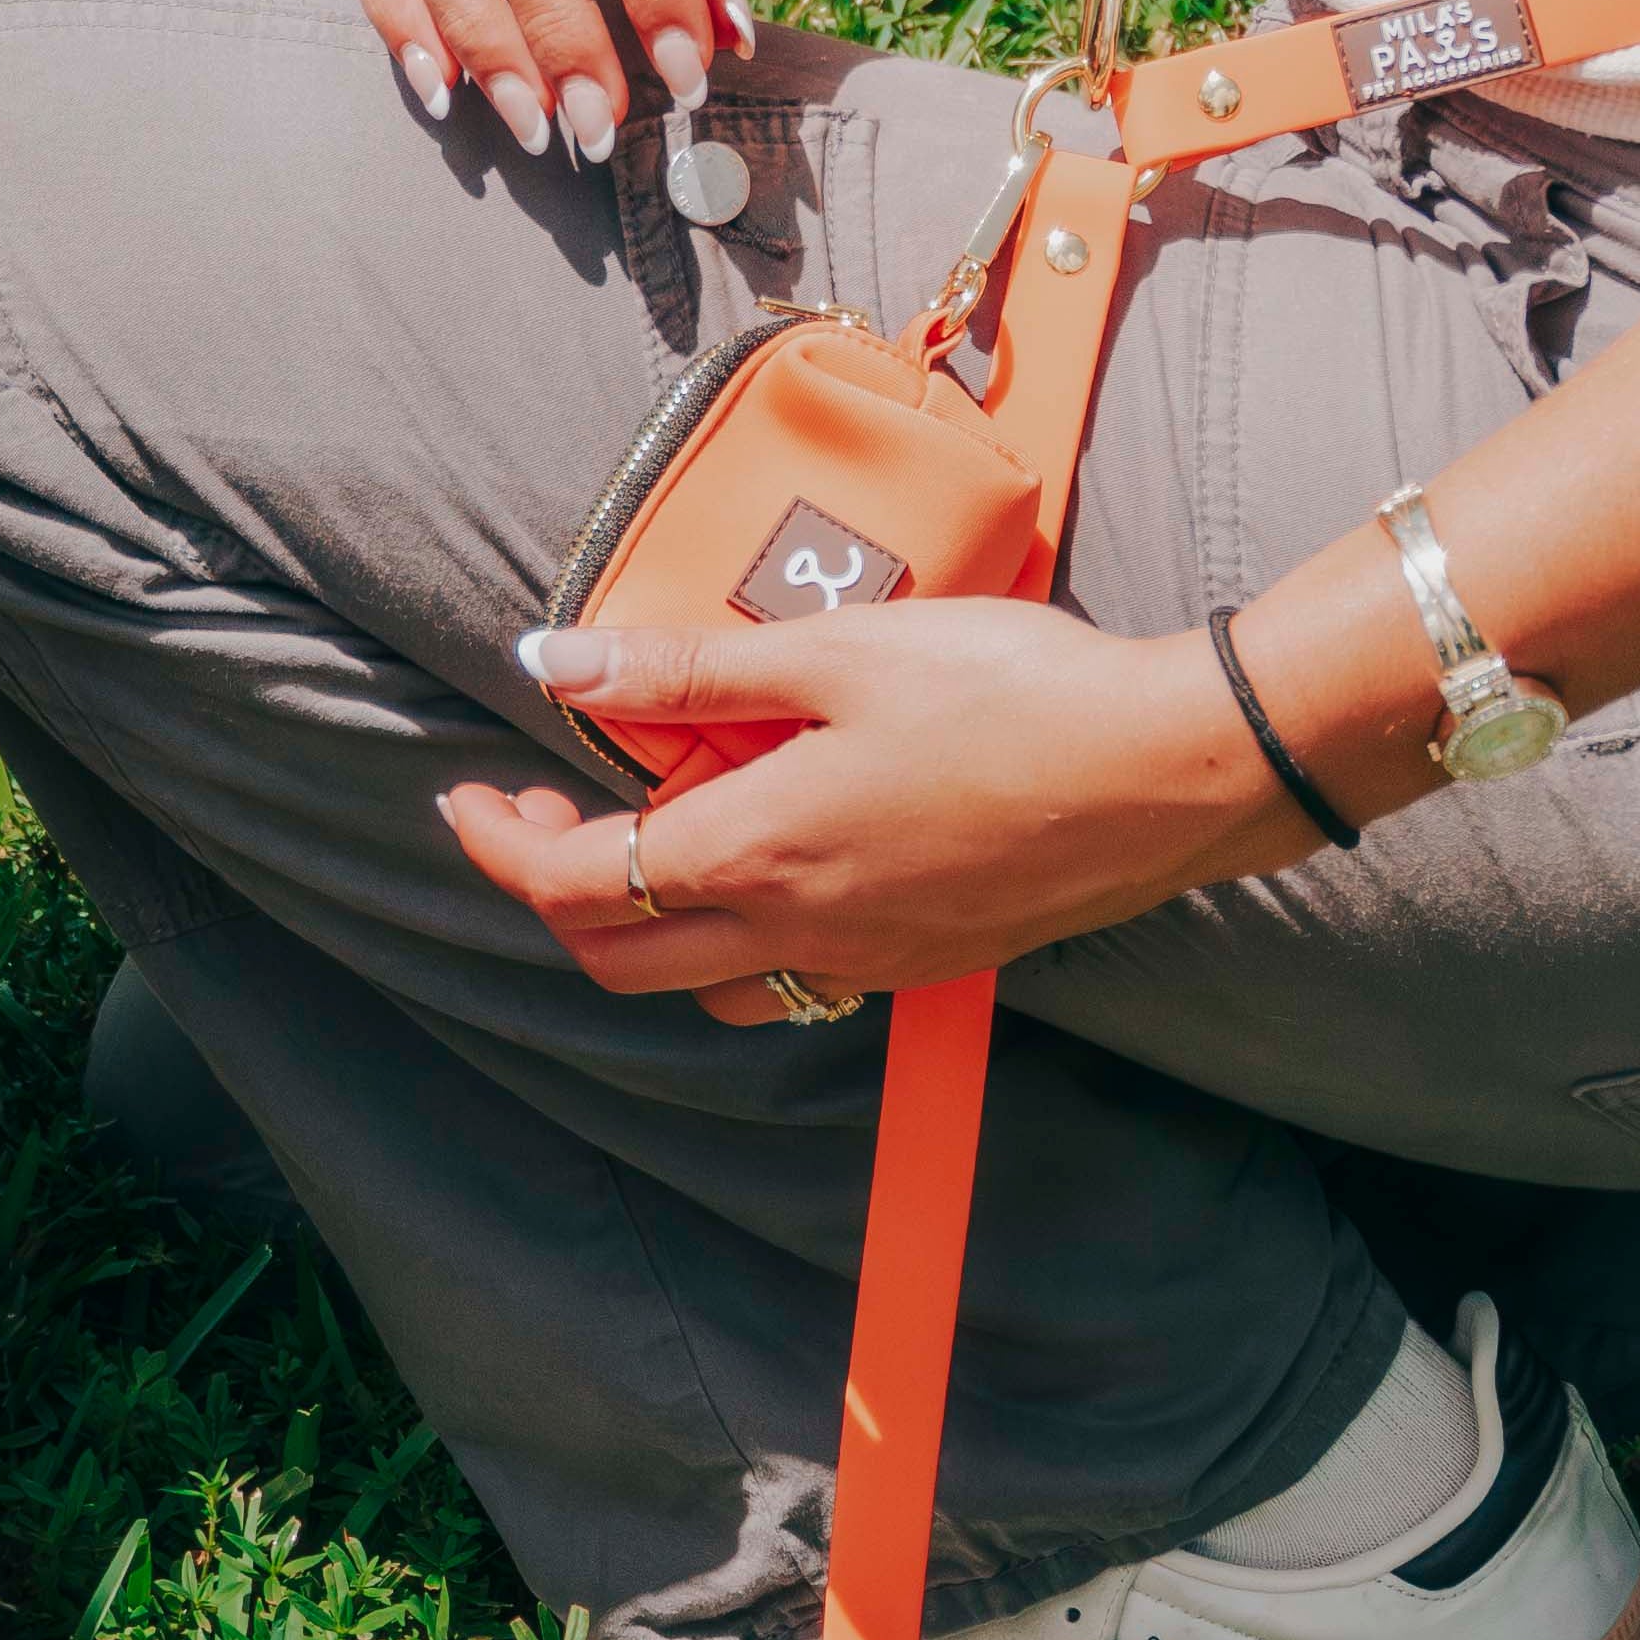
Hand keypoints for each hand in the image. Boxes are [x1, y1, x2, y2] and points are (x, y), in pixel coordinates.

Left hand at [444, 599, 1303, 1008]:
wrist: (1173, 769)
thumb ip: (687, 668)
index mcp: (762, 852)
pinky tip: (762, 856)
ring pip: (702, 988)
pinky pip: (787, 980)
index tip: (466, 797)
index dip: (497, 849)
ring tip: (643, 835)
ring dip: (642, 930)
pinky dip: (732, 939)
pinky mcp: (922, 960)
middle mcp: (801, 930)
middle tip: (531, 817)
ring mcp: (866, 959)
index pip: (578, 886)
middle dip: (550, 895)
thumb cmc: (1015, 692)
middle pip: (620, 960)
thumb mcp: (837, 651)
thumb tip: (555, 661)